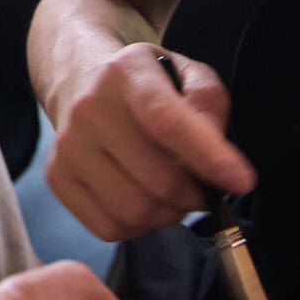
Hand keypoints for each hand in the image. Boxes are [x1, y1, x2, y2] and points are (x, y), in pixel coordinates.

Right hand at [46, 46, 254, 241]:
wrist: (80, 77)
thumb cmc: (145, 83)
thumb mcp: (185, 72)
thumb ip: (209, 103)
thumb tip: (218, 156)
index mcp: (125, 72)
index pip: (166, 120)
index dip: (208, 156)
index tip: (242, 182)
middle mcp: (88, 107)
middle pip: (157, 178)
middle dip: (195, 194)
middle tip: (203, 187)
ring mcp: (67, 146)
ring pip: (135, 210)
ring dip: (169, 214)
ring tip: (175, 195)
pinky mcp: (57, 177)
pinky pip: (109, 227)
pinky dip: (139, 226)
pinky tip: (145, 201)